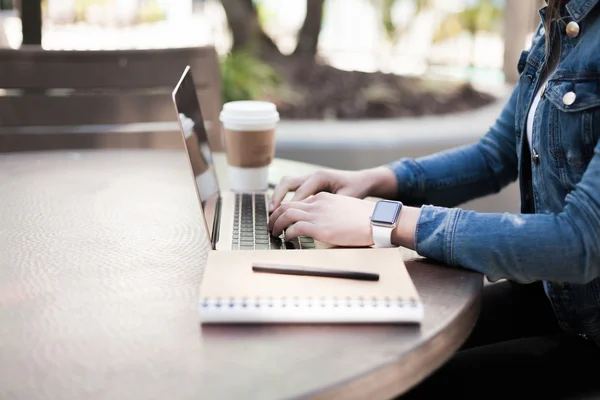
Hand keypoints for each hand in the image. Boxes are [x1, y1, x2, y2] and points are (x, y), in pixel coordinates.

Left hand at [268, 192, 376, 246]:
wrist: (377, 221)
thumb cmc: (366, 219)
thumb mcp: (344, 210)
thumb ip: (330, 214)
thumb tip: (325, 227)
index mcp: (323, 198)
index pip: (297, 201)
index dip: (285, 210)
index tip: (280, 219)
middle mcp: (317, 203)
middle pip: (286, 205)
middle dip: (274, 216)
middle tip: (270, 226)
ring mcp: (318, 214)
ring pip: (286, 214)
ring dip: (276, 224)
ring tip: (273, 233)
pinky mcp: (319, 227)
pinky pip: (294, 228)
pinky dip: (287, 234)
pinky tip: (287, 239)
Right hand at [269, 167, 397, 211]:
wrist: (362, 180)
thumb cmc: (356, 189)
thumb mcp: (347, 198)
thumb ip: (331, 205)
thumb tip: (317, 216)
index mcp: (320, 177)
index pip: (300, 192)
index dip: (290, 206)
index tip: (284, 219)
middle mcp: (312, 175)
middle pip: (287, 182)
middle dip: (277, 197)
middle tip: (271, 212)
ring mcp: (309, 178)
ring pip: (287, 183)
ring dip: (278, 196)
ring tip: (272, 211)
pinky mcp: (309, 183)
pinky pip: (292, 187)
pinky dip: (284, 197)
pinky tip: (281, 210)